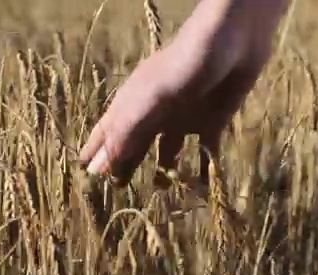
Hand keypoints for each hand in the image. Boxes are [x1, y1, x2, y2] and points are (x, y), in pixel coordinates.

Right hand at [79, 44, 263, 186]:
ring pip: (169, 150)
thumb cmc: (185, 64)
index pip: (109, 131)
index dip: (97, 151)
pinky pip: (205, 152)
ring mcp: (185, 118)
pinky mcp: (212, 121)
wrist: (234, 39)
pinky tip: (200, 189)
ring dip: (165, 171)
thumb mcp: (151, 98)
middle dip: (127, 165)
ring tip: (161, 192)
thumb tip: (99, 167)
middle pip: (137, 143)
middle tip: (119, 191)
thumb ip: (127, 131)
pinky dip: (202, 169)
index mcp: (135, 102)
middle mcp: (156, 113)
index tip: (84, 173)